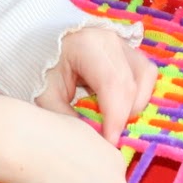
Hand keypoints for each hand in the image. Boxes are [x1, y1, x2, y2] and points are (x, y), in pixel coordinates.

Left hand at [36, 27, 157, 142]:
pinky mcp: (129, 50)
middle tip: (106, 135)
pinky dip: (136, 95)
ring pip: (145, 77)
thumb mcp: (45, 95)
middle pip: (132, 83)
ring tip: (111, 119)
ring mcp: (122, 42)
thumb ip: (67, 119)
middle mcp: (111, 39)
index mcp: (87, 45)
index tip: (109, 142)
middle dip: (123, 115)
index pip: (112, 83)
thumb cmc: (39, 69)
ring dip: (134, 104)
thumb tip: (93, 143)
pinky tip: (117, 107)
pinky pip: (144, 74)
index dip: (115, 117)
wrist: (37, 45)